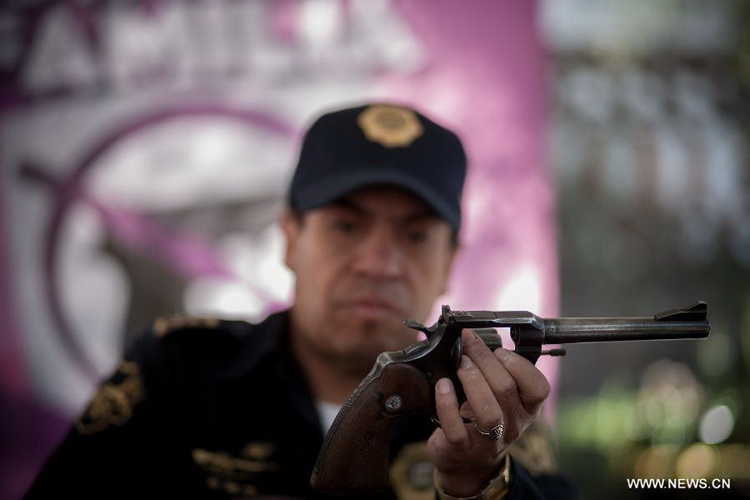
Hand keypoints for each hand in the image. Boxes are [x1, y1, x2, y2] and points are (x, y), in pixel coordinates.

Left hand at [427, 329, 550, 496]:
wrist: (466, 463)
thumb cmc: (482, 420)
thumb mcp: (500, 399)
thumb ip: (497, 373)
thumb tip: (476, 340)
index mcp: (527, 409)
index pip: (539, 387)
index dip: (519, 364)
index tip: (498, 350)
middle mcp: (513, 425)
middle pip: (506, 388)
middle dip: (485, 359)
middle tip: (469, 345)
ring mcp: (489, 440)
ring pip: (488, 410)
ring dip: (472, 380)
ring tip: (461, 364)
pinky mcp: (462, 448)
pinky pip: (456, 427)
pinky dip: (446, 403)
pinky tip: (442, 386)